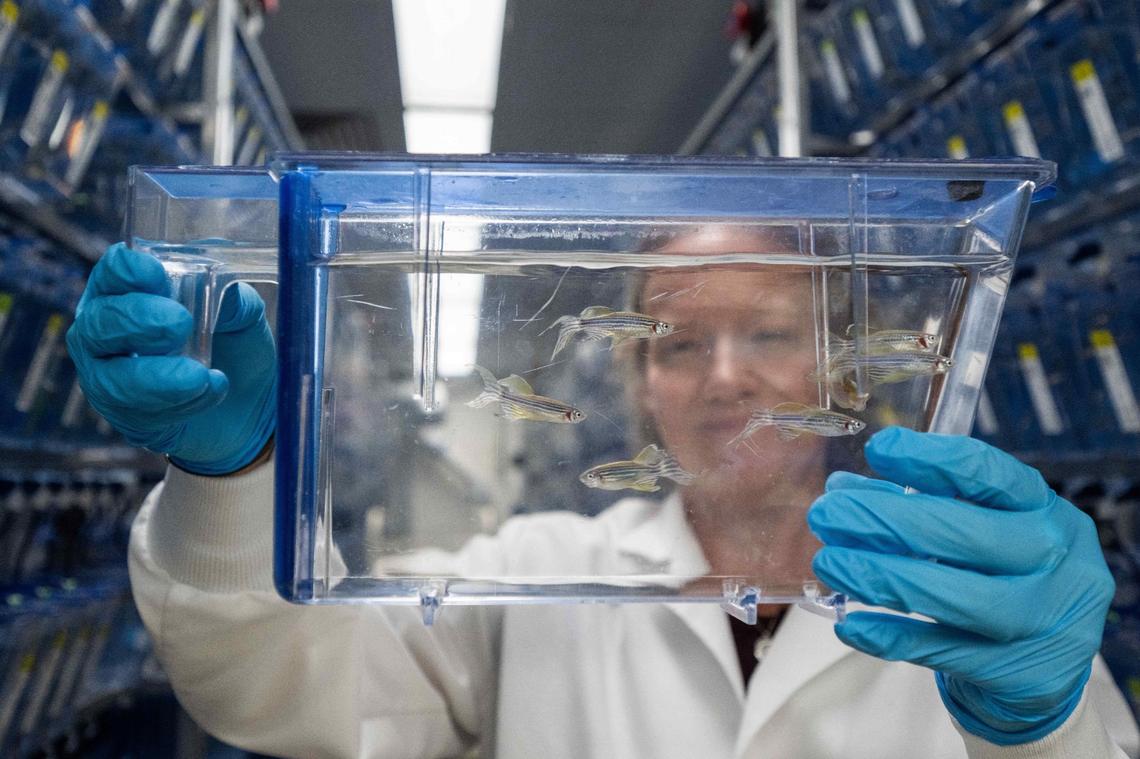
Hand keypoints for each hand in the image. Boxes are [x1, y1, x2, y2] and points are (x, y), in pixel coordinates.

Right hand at [66, 243, 275, 474]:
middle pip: (99, 323)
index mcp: (128, 291)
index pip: (112, 273)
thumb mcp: (242, 315)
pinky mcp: (127, 416)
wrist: (251, 404)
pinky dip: (178, 402)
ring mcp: (109, 376)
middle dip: (137, 320)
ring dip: (158, 375)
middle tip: (179, 323)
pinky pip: (138, 411)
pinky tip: (211, 389)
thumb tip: (216, 279)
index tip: (153, 272)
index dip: (126, 272)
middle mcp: (106, 330)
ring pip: (113, 376)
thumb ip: (228, 294)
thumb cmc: (233, 346)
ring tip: (199, 375)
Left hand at [807, 428, 1113, 744]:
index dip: (933, 458)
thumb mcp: (983, 530)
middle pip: (967, 534)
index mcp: (1046, 511)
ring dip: (882, 576)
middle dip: (887, 520)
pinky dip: (892, 636)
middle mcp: (1054, 561)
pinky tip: (851, 623)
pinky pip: (943, 651)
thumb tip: (844, 489)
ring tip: (829, 562)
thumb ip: (920, 506)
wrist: (1050, 666)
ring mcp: (1041, 621)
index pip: (992, 475)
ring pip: (957, 596)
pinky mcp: (1019, 672)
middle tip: (828, 513)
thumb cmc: (1006, 579)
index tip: (878, 449)